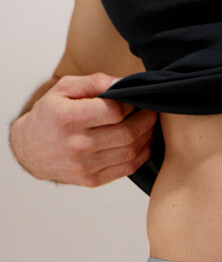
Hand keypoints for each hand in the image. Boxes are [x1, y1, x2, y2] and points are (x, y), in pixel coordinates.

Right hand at [11, 72, 156, 186]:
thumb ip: (94, 82)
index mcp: (69, 118)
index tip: (137, 98)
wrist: (30, 150)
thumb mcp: (63, 89)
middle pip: (128, 133)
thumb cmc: (49, 116)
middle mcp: (77, 144)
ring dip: (147, 136)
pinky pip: (127, 168)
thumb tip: (123, 83)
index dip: (132, 103)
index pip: (115, 111)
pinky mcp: (92, 179)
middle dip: (147, 120)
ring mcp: (85, 165)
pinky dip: (141, 154)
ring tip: (149, 125)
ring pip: (131, 151)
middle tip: (151, 111)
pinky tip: (142, 143)